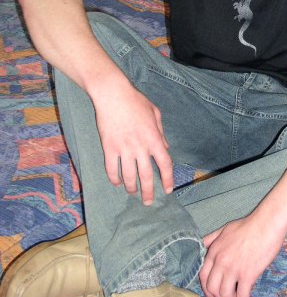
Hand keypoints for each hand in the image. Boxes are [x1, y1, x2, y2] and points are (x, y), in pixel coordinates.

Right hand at [92, 82, 172, 205]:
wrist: (113, 95)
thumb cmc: (135, 101)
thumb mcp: (155, 113)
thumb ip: (161, 132)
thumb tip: (165, 147)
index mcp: (154, 138)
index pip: (165, 164)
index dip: (167, 179)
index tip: (167, 190)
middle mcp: (140, 147)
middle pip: (146, 176)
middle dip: (148, 192)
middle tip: (148, 202)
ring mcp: (124, 148)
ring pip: (128, 176)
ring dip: (131, 187)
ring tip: (132, 192)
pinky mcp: (109, 147)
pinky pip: (111, 169)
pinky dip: (114, 178)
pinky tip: (117, 182)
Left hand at [199, 216, 284, 296]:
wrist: (266, 224)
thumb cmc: (248, 225)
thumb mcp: (224, 229)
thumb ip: (212, 239)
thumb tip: (203, 248)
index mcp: (214, 251)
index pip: (203, 275)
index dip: (207, 288)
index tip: (212, 295)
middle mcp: (221, 261)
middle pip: (212, 288)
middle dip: (219, 296)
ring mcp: (233, 269)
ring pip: (226, 295)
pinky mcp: (248, 275)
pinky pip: (242, 296)